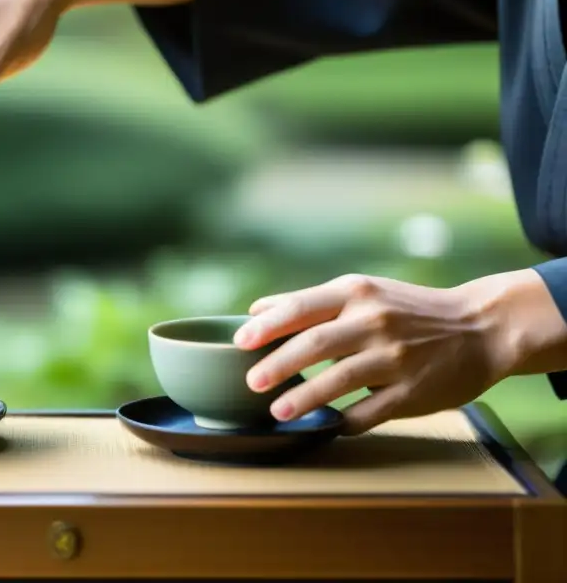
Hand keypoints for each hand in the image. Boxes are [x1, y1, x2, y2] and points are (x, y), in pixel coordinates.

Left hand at [231, 272, 540, 434]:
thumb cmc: (406, 310)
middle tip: (249, 383)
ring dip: (304, 398)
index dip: (267, 325)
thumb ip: (310, 302)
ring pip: (340, 380)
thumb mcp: (362, 292)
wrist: (480, 326)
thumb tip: (255, 310)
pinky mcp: (413, 392)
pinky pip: (371, 412)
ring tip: (277, 412)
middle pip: (315, 343)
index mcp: (356, 293)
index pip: (301, 307)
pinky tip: (328, 427)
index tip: (239, 341)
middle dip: (277, 365)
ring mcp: (395, 357)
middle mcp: (374, 321)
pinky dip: (346, 422)